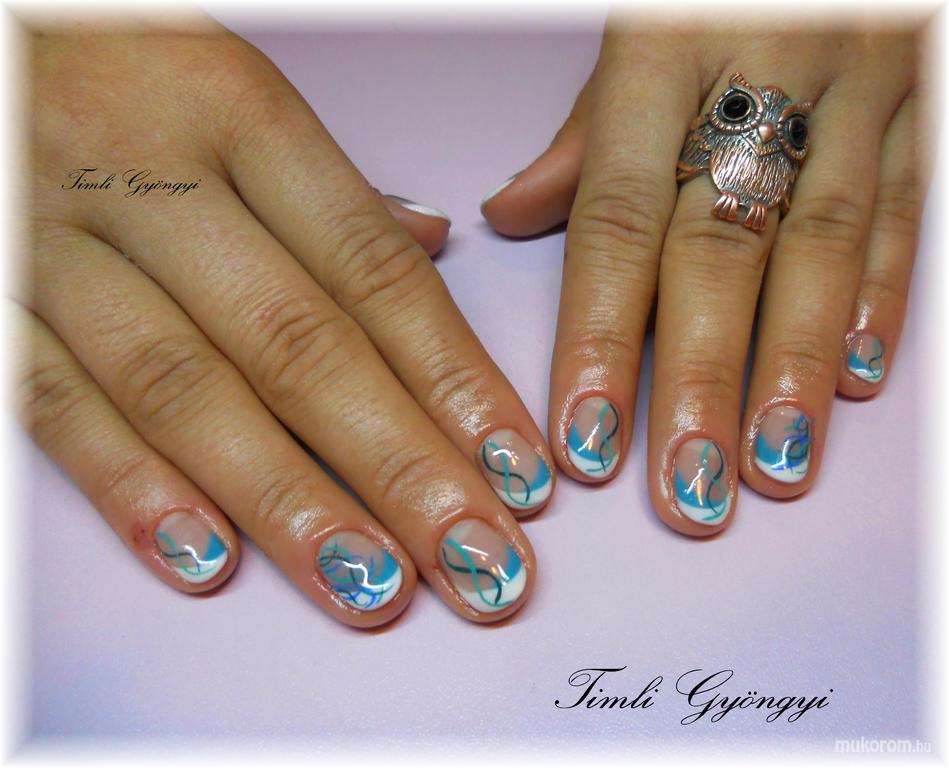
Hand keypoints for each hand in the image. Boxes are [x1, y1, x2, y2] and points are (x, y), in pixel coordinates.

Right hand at [17, 15, 556, 626]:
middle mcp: (150, 176)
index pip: (372, 272)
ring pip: (186, 389)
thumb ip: (327, 187)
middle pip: (299, 345)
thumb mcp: (230, 91)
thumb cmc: (114, 69)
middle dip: (398, 467)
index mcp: (238, 113)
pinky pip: (52, 402)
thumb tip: (430, 244)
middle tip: (476, 560)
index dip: (455, 381)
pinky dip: (132, 486)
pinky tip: (210, 560)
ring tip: (372, 586)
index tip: (516, 471)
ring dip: (287, 502)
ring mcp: (52, 240)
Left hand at [481, 19, 930, 534]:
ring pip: (822, 243)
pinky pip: (903, 203)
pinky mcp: (921, 96)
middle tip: (689, 488)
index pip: (615, 219)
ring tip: (775, 463)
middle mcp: (760, 71)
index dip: (597, 336)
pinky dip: (880, 293)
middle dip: (700, 379)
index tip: (585, 436)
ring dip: (796, 365)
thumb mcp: (633, 28)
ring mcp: (856, 83)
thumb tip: (513, 214)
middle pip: (719, 249)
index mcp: (660, 52)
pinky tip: (859, 375)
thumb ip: (583, 134)